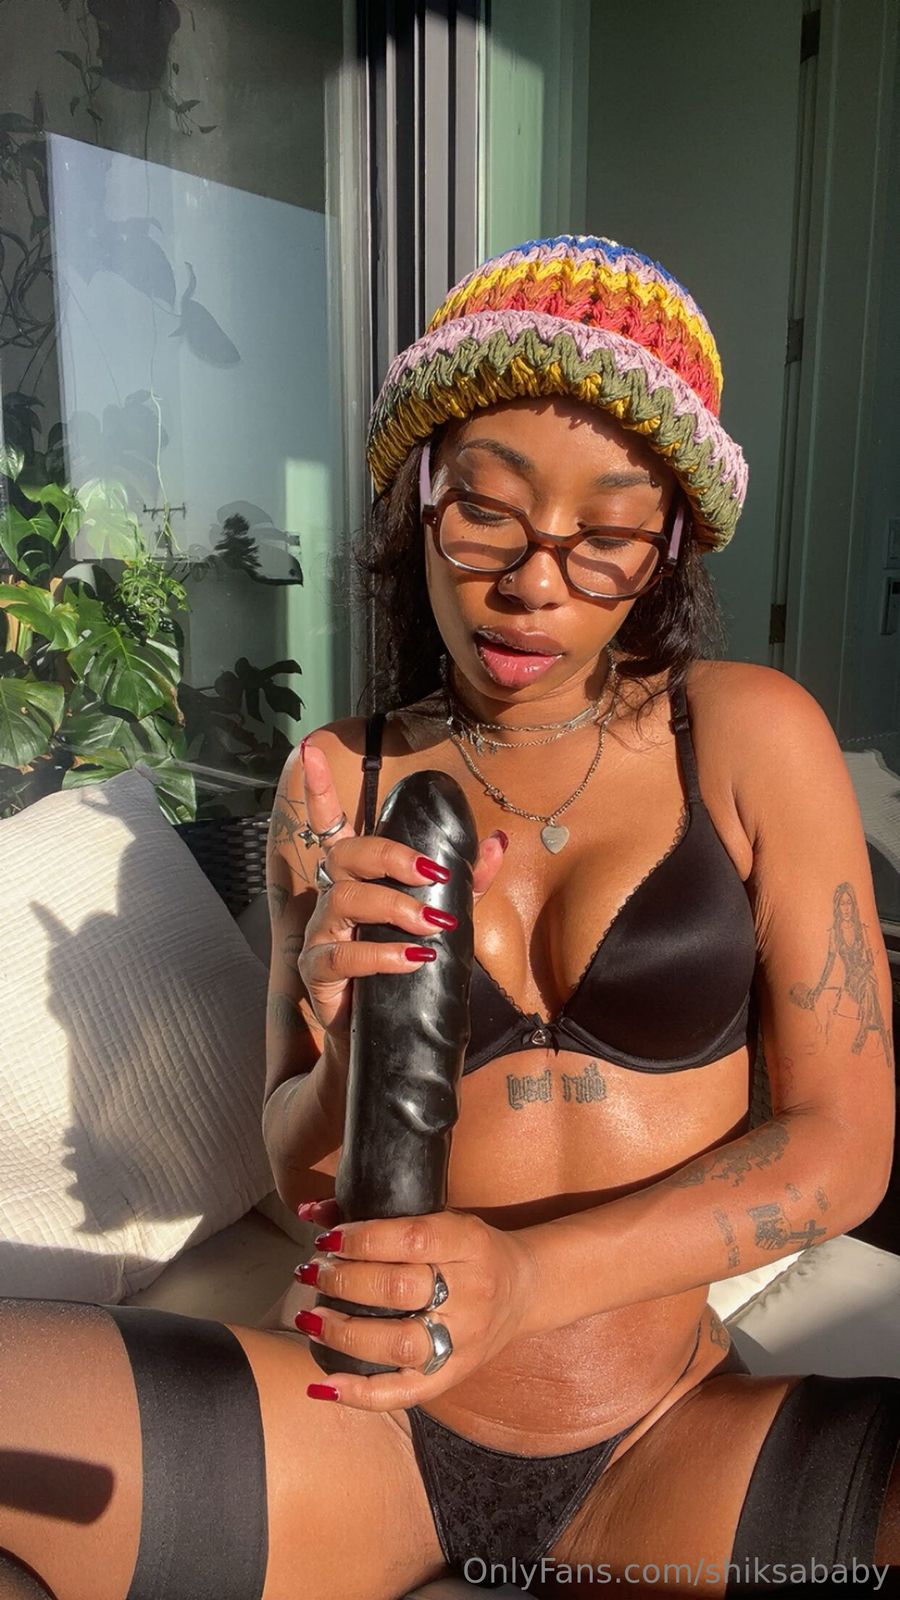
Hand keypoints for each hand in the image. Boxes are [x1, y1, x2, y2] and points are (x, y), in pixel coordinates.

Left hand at [294, 1208, 537, 1410]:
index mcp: (469, 1243)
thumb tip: (311, 1211)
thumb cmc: (471, 1249)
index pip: (411, 1239)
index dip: (363, 1239)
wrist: (525, 1290)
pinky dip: (362, 1393)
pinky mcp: (454, 1374)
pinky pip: (407, 1391)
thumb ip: (382, 1215)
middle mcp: (470, 1293)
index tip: (328, 1238)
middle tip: (314, 1273)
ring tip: (311, 1318)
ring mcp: (463, 1340)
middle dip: (344, 1282)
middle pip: (399, 1291)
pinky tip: (325, 1385)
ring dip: (345, 1332)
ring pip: (400, 1343)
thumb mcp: (442, 1218)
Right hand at [298, 738, 506, 1042]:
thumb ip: (468, 881)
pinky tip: (412, 958)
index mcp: (357, 878)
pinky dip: (380, 954)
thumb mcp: (442, 917)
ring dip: (393, 907)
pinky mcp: (318, 972)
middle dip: (389, 856)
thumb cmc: (403, 965)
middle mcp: (332, 897)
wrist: (379, 1035)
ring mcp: (321, 933)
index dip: (316, 789)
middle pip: (346, 854)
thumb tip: (498, 842)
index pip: (331, 825)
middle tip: (433, 873)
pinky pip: (341, 955)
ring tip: (432, 926)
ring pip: (343, 900)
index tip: (308, 749)